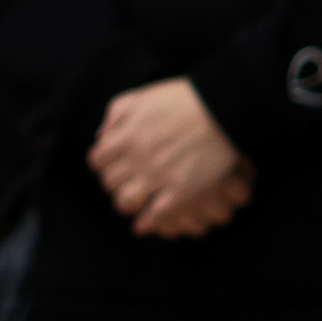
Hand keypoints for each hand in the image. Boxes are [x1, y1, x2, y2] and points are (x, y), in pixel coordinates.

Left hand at [89, 81, 253, 237]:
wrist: (223, 108)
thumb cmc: (184, 99)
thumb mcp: (143, 96)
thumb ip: (116, 112)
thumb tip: (100, 136)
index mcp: (127, 134)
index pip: (97, 160)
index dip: (101, 164)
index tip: (109, 166)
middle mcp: (139, 156)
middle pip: (110, 182)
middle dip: (113, 184)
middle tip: (122, 183)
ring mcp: (159, 176)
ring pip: (126, 201)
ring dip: (125, 204)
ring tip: (131, 203)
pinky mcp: (181, 191)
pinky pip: (154, 215)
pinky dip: (146, 223)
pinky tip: (144, 224)